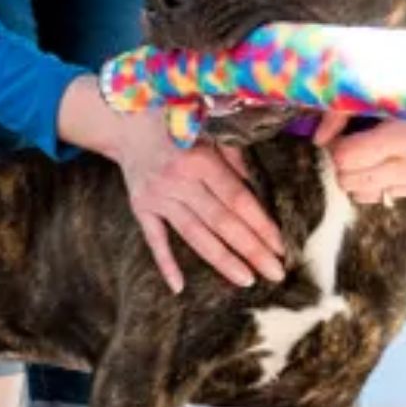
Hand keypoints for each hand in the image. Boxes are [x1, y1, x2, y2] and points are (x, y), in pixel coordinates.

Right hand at [58, 76, 285, 292]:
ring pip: (194, 235)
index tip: (281, 246)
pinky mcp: (140, 207)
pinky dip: (166, 264)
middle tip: (275, 273)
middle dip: (251, 250)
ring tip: (246, 280)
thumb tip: (258, 187)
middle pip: (221, 223)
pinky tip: (179, 288)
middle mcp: (178, 181)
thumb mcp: (210, 127)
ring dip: (222, 260)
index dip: (261, 225)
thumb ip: (235, 155)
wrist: (124, 118)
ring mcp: (157, 197)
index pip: (237, 200)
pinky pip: (154, 240)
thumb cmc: (177, 120)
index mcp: (199, 160)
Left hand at [312, 115, 405, 203]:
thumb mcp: (375, 93)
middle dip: (343, 164)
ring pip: (366, 193)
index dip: (336, 146)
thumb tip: (318, 139)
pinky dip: (380, 182)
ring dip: (359, 176)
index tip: (339, 136)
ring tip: (368, 154)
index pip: (346, 159)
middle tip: (349, 145)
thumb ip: (341, 112)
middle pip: (352, 180)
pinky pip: (387, 195)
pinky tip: (389, 162)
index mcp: (404, 135)